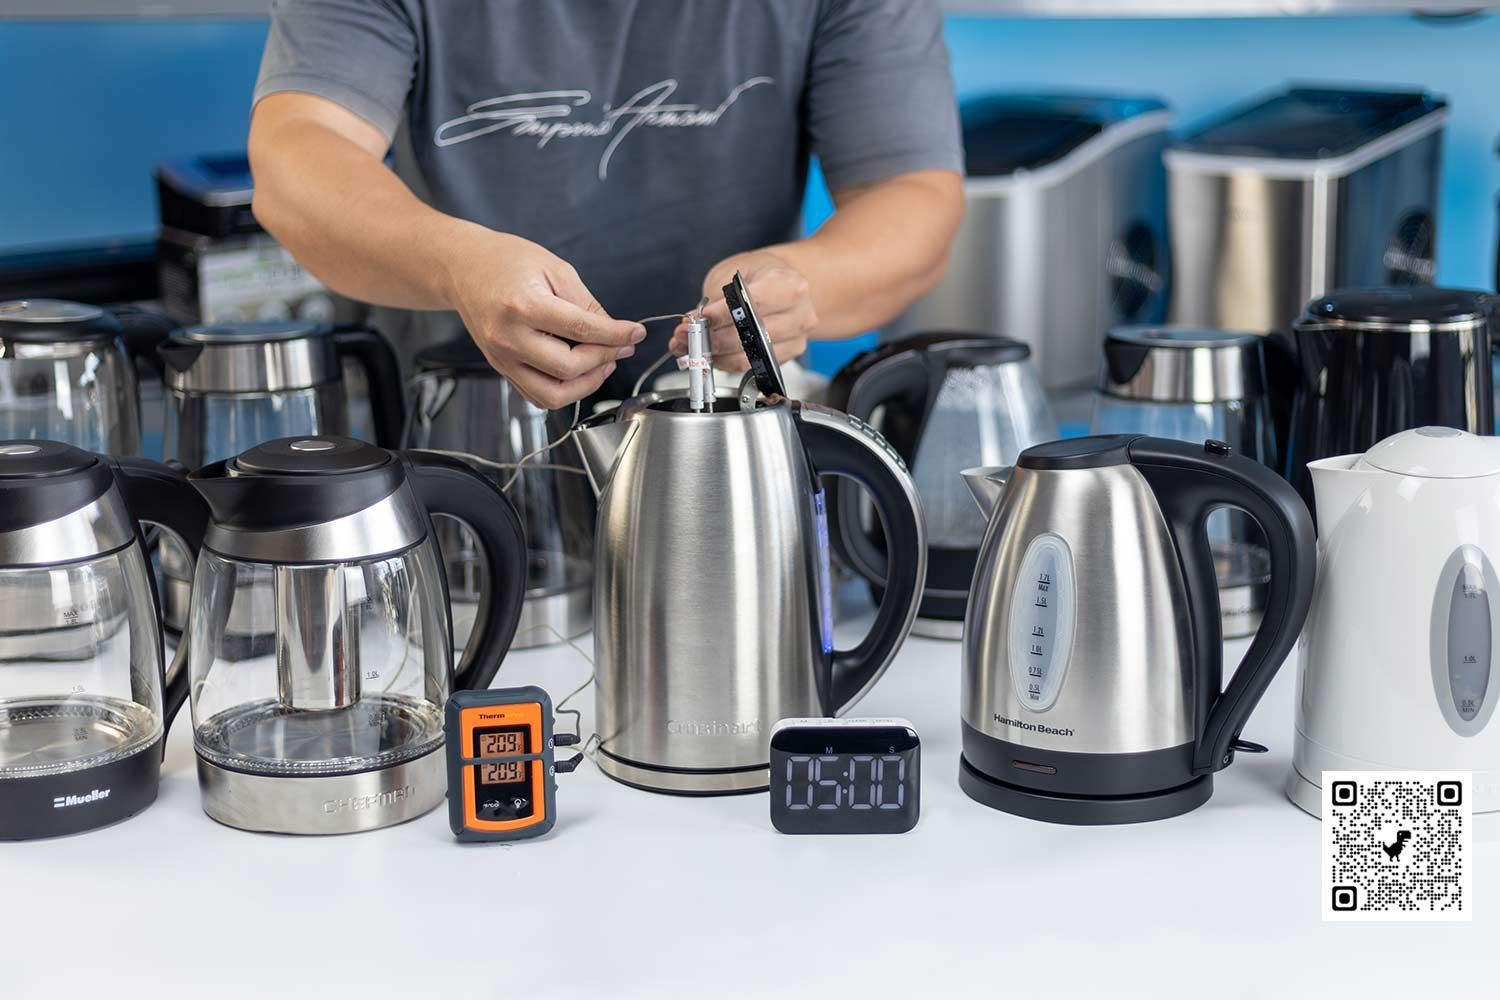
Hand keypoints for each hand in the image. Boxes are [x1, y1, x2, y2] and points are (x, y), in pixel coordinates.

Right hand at [446, 230, 644, 408]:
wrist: (463, 267)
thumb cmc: (506, 260)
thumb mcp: (555, 269)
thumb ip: (586, 303)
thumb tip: (614, 331)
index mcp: (524, 306)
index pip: (581, 330)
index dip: (615, 335)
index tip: (636, 333)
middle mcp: (509, 337)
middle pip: (568, 368)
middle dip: (603, 359)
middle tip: (621, 346)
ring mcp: (502, 358)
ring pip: (553, 393)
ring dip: (586, 384)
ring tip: (603, 363)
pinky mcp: (501, 368)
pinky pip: (537, 395)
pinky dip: (564, 391)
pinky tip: (580, 372)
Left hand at [670, 250, 816, 371]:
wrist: (783, 282)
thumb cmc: (759, 273)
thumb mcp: (733, 271)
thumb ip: (714, 297)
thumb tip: (692, 325)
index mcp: (788, 284)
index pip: (752, 305)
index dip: (721, 316)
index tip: (697, 319)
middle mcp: (798, 313)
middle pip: (750, 336)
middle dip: (711, 339)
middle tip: (685, 336)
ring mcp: (797, 337)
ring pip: (749, 356)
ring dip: (714, 354)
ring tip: (691, 345)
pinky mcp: (789, 354)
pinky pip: (751, 366)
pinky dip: (725, 362)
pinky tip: (711, 352)